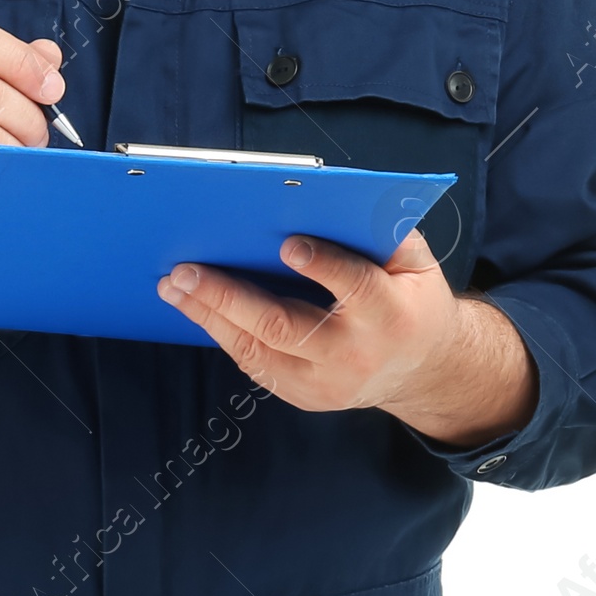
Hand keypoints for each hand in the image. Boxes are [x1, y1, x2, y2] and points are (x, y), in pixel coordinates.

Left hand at [156, 225, 536, 445]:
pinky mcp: (303, 396)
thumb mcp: (414, 260)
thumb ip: (380, 231)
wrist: (423, 370)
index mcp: (391, 315)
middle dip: (229, 297)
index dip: (324, 267)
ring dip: (209, 316)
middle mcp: (354, 356)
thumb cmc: (412, 299)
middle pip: (285, 328)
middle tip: (185, 271)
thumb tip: (331, 198)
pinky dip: (222, 333)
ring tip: (173, 287)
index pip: (357, 289)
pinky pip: (255, 364)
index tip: (288, 244)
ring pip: (258, 351)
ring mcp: (326, 385)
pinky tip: (195, 307)